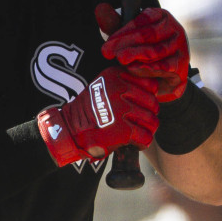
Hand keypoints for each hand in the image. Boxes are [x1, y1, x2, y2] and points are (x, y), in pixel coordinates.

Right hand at [35, 68, 157, 168]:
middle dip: (149, 115)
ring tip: (138, 134)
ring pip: (152, 121)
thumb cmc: (89, 112)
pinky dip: (143, 143)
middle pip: (153, 103)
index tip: (139, 106)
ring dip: (147, 130)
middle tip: (139, 123)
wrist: (68, 131)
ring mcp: (122, 110)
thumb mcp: (104, 87)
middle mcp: (120, 90)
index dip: (148, 97)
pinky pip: (145, 137)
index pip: (150, 84)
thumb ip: (125, 85)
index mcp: (116, 76)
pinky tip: (135, 144)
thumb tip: (153, 94)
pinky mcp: (123, 130)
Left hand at [93, 3, 188, 99]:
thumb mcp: (126, 38)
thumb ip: (114, 25)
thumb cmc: (142, 53)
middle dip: (125, 43)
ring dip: (135, 55)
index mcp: (161, 16)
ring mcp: (181, 46)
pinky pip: (164, 66)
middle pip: (148, 34)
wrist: (161, 78)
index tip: (108, 43)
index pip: (142, 20)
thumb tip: (100, 8)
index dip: (123, 31)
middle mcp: (174, 28)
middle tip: (108, 52)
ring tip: (120, 60)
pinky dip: (147, 68)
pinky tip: (133, 69)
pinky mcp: (182, 64)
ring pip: (156, 50)